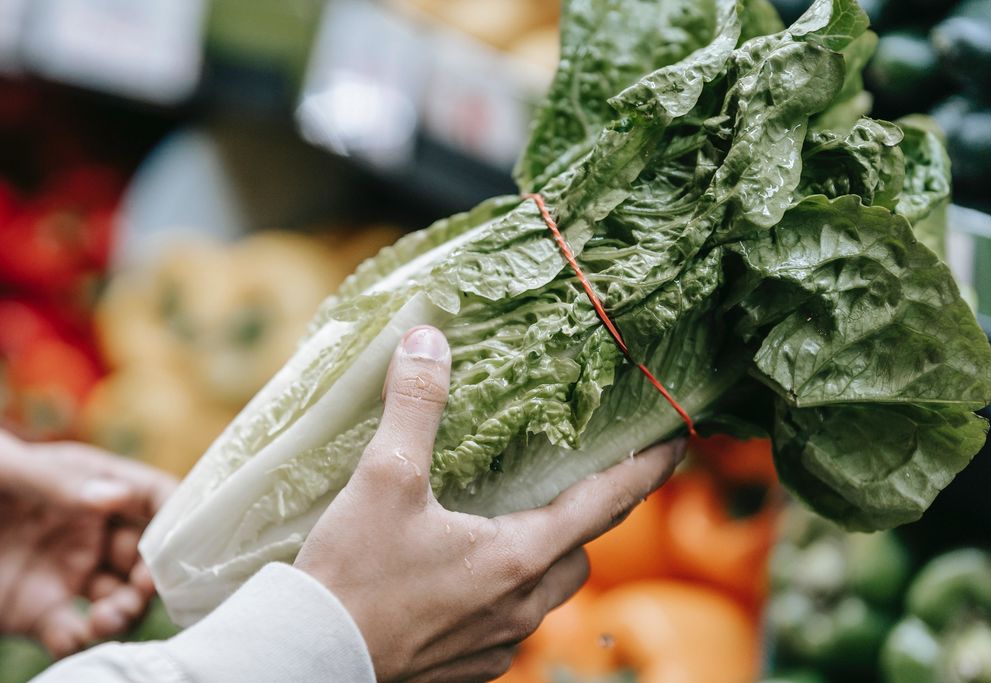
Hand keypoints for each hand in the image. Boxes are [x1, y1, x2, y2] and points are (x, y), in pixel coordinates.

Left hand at [0, 429, 175, 657]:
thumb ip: (53, 482)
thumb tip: (116, 498)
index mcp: (77, 479)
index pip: (145, 493)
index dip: (174, 515)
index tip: (182, 542)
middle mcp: (78, 525)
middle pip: (144, 550)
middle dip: (155, 571)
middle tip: (143, 588)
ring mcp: (57, 571)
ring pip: (119, 594)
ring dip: (127, 608)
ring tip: (106, 615)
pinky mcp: (32, 613)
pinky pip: (77, 632)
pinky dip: (88, 640)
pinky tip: (72, 636)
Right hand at [295, 326, 684, 681]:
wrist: (311, 656)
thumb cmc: (354, 574)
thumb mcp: (384, 478)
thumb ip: (414, 406)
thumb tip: (428, 340)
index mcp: (517, 557)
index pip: (605, 505)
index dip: (645, 471)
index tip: (678, 445)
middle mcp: (519, 606)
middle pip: (577, 555)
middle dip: (584, 519)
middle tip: (573, 483)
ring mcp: (495, 644)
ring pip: (542, 594)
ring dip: (540, 558)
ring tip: (509, 527)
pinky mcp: (465, 668)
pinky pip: (505, 625)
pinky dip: (501, 594)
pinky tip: (461, 577)